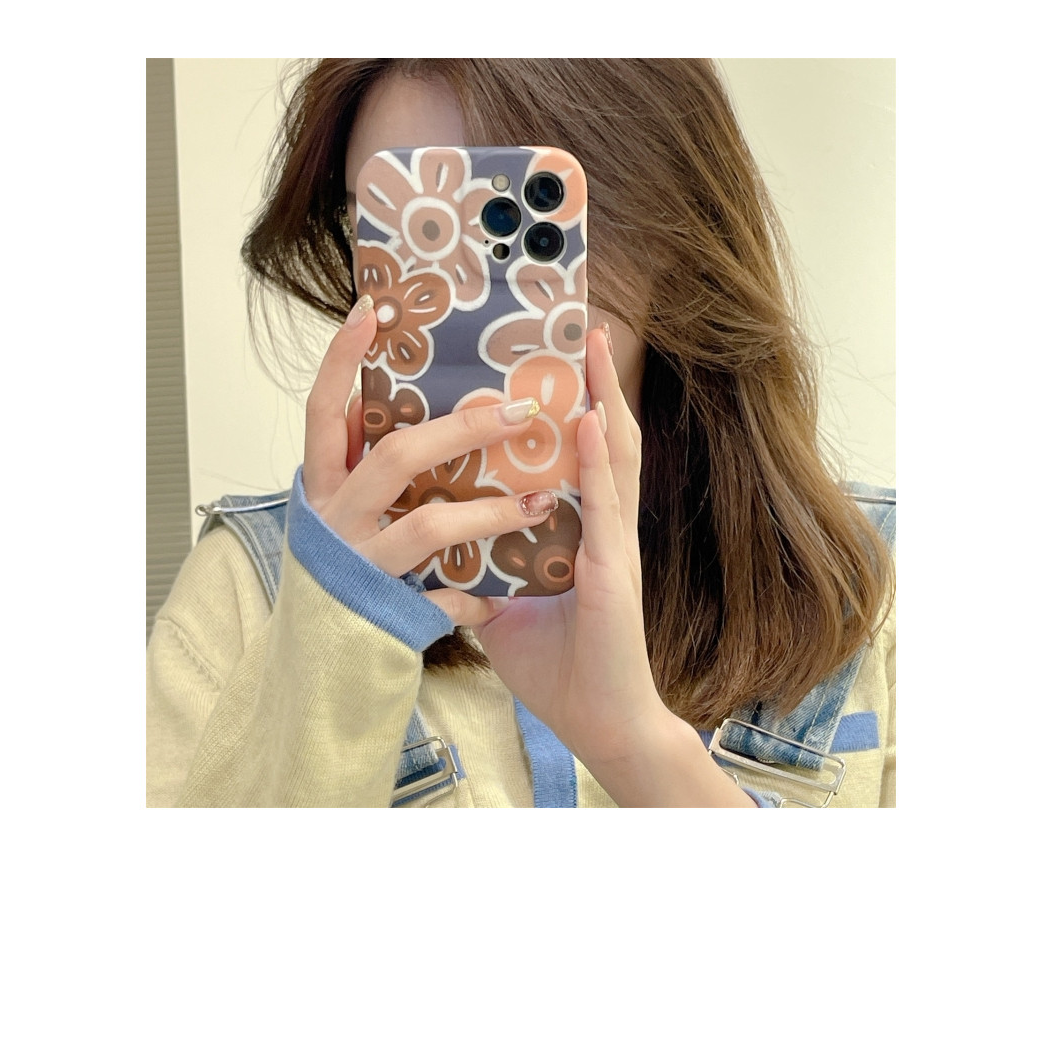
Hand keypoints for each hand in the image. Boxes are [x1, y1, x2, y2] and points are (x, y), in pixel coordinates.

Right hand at [302, 294, 562, 613]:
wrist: (316, 667)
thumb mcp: (335, 508)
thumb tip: (372, 396)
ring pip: (430, 525)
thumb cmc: (338, 570)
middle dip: (465, 429)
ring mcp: (360, 567)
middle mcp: (334, 521)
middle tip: (522, 409)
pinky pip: (443, 597)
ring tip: (542, 501)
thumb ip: (351, 460)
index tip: (370, 309)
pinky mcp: (386, 613)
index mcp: (320, 487)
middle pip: (397, 458)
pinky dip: (476, 596)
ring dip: (492, 513)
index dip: (340, 360)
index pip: (321, 410)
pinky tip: (502, 594)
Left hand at [469, 325, 752, 805]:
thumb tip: (441, 557)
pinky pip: (605, 505)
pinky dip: (597, 460)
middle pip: (603, 440)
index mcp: (580, 532)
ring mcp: (612, 545)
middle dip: (598, 383)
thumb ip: (479, 576)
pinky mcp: (613, 571)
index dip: (576, 408)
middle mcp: (601, 528)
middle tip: (588, 329)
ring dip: (606, 398)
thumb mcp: (505, 609)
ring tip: (595, 348)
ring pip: (614, 457)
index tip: (561, 365)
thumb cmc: (561, 669)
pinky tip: (591, 420)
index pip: (579, 457)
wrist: (600, 724)